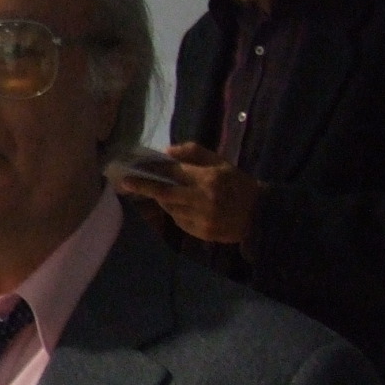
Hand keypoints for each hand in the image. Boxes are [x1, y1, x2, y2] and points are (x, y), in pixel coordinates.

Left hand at [118, 143, 262, 245]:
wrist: (260, 214)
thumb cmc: (238, 183)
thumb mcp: (220, 162)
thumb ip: (194, 153)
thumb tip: (166, 151)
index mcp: (208, 179)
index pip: (173, 173)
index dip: (151, 172)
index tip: (131, 170)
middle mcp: (203, 200)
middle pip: (164, 194)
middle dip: (143, 188)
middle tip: (124, 183)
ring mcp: (202, 219)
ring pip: (170, 209)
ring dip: (164, 201)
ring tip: (167, 194)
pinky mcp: (203, 233)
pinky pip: (180, 222)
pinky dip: (176, 213)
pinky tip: (184, 207)